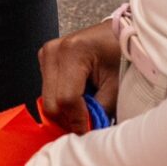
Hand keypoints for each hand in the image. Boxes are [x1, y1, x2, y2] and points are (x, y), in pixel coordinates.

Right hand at [36, 14, 124, 134]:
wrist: (119, 34)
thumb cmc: (121, 54)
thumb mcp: (116, 85)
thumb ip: (99, 110)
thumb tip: (86, 131)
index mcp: (72, 52)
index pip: (66, 99)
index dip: (78, 120)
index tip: (89, 131)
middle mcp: (53, 51)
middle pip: (51, 102)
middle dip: (70, 118)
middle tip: (88, 124)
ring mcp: (46, 54)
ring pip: (47, 99)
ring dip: (66, 110)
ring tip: (86, 107)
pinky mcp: (45, 58)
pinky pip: (48, 91)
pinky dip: (62, 100)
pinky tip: (79, 96)